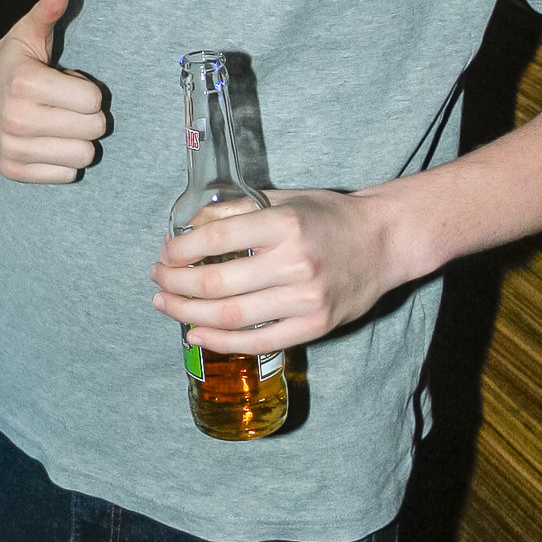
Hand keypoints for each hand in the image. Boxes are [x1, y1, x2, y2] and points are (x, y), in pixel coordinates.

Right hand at [0, 0, 104, 181]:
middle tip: (64, 104)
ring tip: (57, 123)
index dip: (86, 89)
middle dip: (87, 115)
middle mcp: (18, 119)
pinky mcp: (14, 169)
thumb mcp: (27, 32)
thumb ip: (47, 12)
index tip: (66, 82)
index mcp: (26, 83)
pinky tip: (48, 141)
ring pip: (84, 155)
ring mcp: (14, 148)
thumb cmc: (10, 59)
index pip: (94, 100)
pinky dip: (64, 160)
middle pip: (93, 129)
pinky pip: (68, 175)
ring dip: (78, 139)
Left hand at [150, 189, 398, 352]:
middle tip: (156, 280)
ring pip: (232, 317)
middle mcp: (294, 262)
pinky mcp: (315, 326)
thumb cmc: (330, 216)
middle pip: (216, 283)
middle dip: (175, 284)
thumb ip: (234, 212)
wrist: (385, 241)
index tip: (164, 253)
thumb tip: (186, 229)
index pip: (215, 239)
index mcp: (284, 224)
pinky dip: (222, 341)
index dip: (180, 250)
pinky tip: (197, 334)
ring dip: (188, 314)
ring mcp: (306, 298)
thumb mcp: (282, 200)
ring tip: (166, 306)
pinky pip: (259, 341)